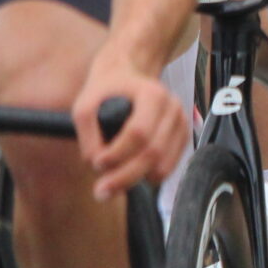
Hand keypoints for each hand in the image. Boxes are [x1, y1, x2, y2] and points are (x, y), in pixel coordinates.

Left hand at [73, 52, 190, 198]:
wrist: (127, 76)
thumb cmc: (105, 91)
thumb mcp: (84, 106)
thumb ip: (87, 135)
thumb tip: (98, 163)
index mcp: (152, 94)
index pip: (139, 132)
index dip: (117, 153)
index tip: (96, 163)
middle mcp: (173, 107)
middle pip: (153, 153)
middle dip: (125, 177)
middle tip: (101, 192)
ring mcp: (182, 122)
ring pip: (163, 165)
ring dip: (136, 180)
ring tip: (112, 184)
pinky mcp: (183, 136)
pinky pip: (169, 167)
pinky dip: (148, 176)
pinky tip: (130, 173)